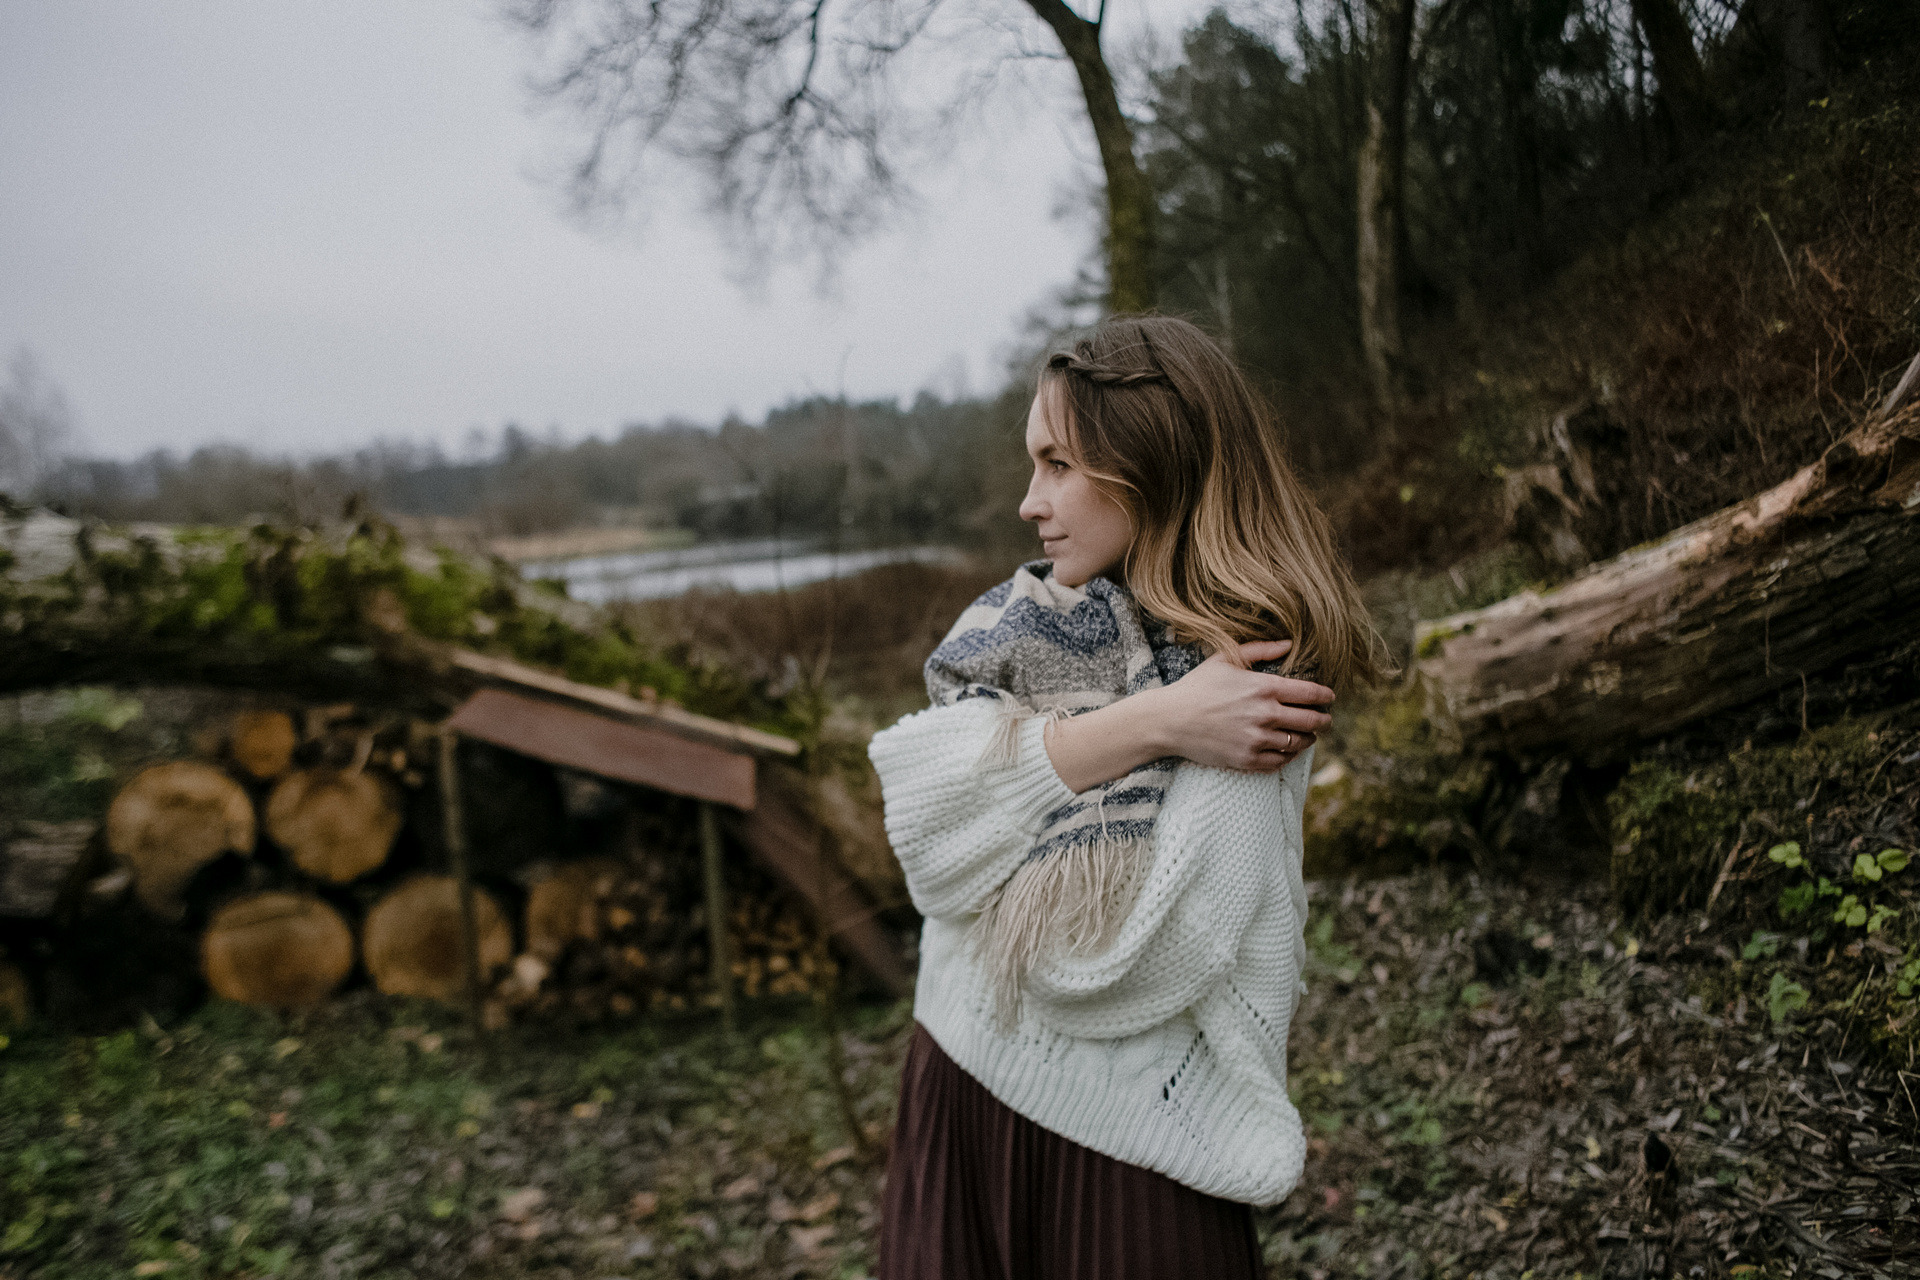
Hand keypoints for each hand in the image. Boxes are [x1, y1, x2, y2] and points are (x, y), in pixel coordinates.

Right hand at [1147, 640, 1333, 772]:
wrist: (1169, 720)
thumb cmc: (1197, 686)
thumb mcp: (1225, 659)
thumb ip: (1260, 650)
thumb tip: (1288, 644)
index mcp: (1264, 687)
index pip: (1311, 694)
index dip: (1326, 696)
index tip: (1330, 697)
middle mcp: (1266, 715)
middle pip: (1312, 721)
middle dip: (1324, 720)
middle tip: (1325, 719)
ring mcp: (1257, 740)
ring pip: (1300, 743)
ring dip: (1309, 739)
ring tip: (1308, 735)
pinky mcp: (1248, 760)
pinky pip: (1281, 762)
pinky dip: (1290, 756)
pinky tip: (1289, 750)